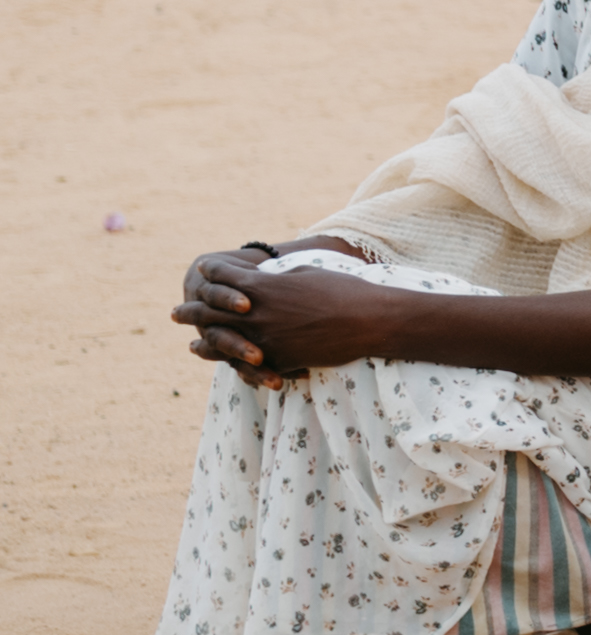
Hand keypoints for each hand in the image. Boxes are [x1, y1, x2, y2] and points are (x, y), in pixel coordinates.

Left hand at [174, 245, 397, 377]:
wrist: (369, 321)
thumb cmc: (344, 291)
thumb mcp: (307, 274)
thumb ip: (278, 281)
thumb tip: (268, 282)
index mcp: (262, 287)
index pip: (224, 276)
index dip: (212, 271)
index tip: (202, 269)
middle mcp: (256, 314)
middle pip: (211, 311)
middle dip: (192, 311)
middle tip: (176, 313)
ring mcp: (264, 340)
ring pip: (222, 342)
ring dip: (204, 343)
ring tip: (191, 344)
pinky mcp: (278, 360)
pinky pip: (248, 364)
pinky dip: (233, 364)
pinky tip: (227, 365)